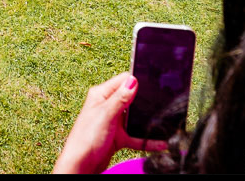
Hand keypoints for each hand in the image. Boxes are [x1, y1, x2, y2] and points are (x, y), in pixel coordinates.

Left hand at [54, 72, 168, 173]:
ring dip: (147, 122)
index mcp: (101, 95)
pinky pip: (136, 135)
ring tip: (163, 122)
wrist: (81, 164)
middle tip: (162, 102)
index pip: (122, 81)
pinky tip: (160, 143)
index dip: (136, 81)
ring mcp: (113, 121)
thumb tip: (133, 80)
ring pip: (135, 118)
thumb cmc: (86, 138)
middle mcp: (107, 106)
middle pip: (131, 99)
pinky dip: (146, 139)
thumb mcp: (105, 114)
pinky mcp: (118, 136)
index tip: (153, 82)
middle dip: (145, 101)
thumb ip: (120, 98)